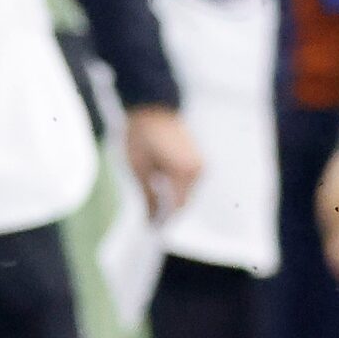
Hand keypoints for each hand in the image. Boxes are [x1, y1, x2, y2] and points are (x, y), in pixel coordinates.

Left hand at [125, 103, 201, 220]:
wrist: (151, 107)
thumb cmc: (141, 135)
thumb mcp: (139, 170)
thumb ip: (148, 197)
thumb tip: (152, 220)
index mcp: (183, 171)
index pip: (176, 206)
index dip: (164, 220)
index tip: (152, 230)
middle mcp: (196, 169)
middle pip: (183, 201)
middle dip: (168, 211)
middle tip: (151, 220)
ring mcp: (200, 163)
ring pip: (186, 192)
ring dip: (172, 199)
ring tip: (154, 200)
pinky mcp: (198, 159)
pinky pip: (188, 182)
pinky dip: (176, 187)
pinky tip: (161, 184)